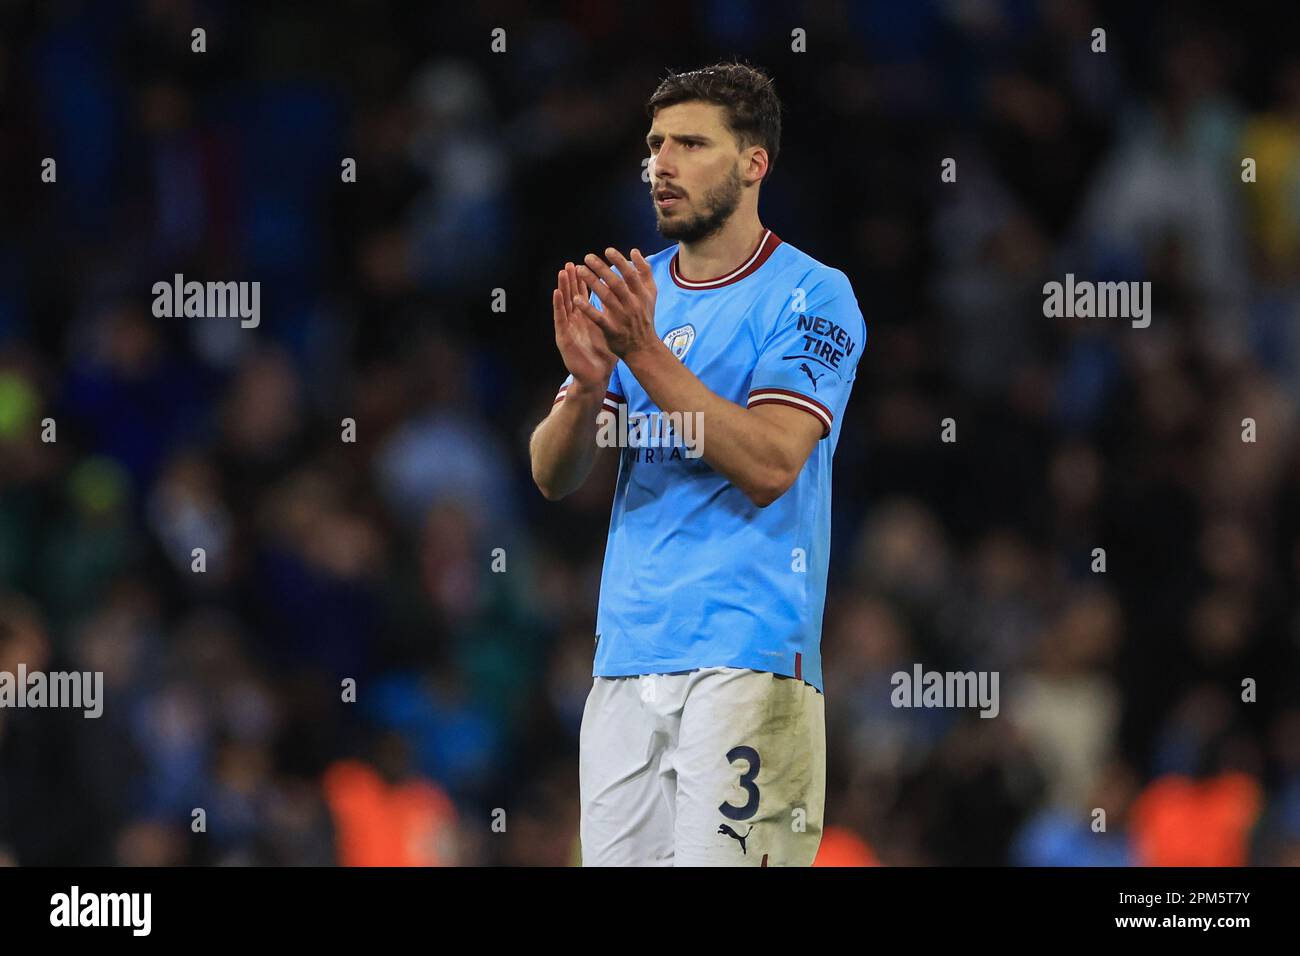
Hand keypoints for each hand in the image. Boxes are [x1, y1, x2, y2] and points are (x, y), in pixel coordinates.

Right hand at [553, 262, 616, 392]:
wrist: (595, 377)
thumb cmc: (601, 355)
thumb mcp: (608, 331)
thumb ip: (610, 316)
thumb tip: (622, 302)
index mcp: (586, 318)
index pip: (584, 296)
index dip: (584, 281)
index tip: (584, 265)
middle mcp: (575, 321)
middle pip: (572, 296)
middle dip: (571, 279)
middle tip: (570, 263)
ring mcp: (568, 328)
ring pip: (564, 304)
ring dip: (562, 287)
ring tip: (562, 272)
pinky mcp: (563, 338)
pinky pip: (560, 319)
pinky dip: (558, 305)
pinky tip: (557, 293)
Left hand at [573, 248, 659, 360]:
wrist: (644, 348)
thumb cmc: (645, 317)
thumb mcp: (650, 294)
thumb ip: (645, 272)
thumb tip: (634, 251)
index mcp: (641, 294)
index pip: (630, 274)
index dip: (620, 261)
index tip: (607, 250)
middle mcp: (632, 305)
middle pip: (616, 284)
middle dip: (602, 269)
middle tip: (587, 257)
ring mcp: (622, 318)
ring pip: (606, 297)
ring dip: (592, 282)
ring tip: (580, 270)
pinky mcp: (612, 330)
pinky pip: (598, 318)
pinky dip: (588, 308)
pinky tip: (576, 299)